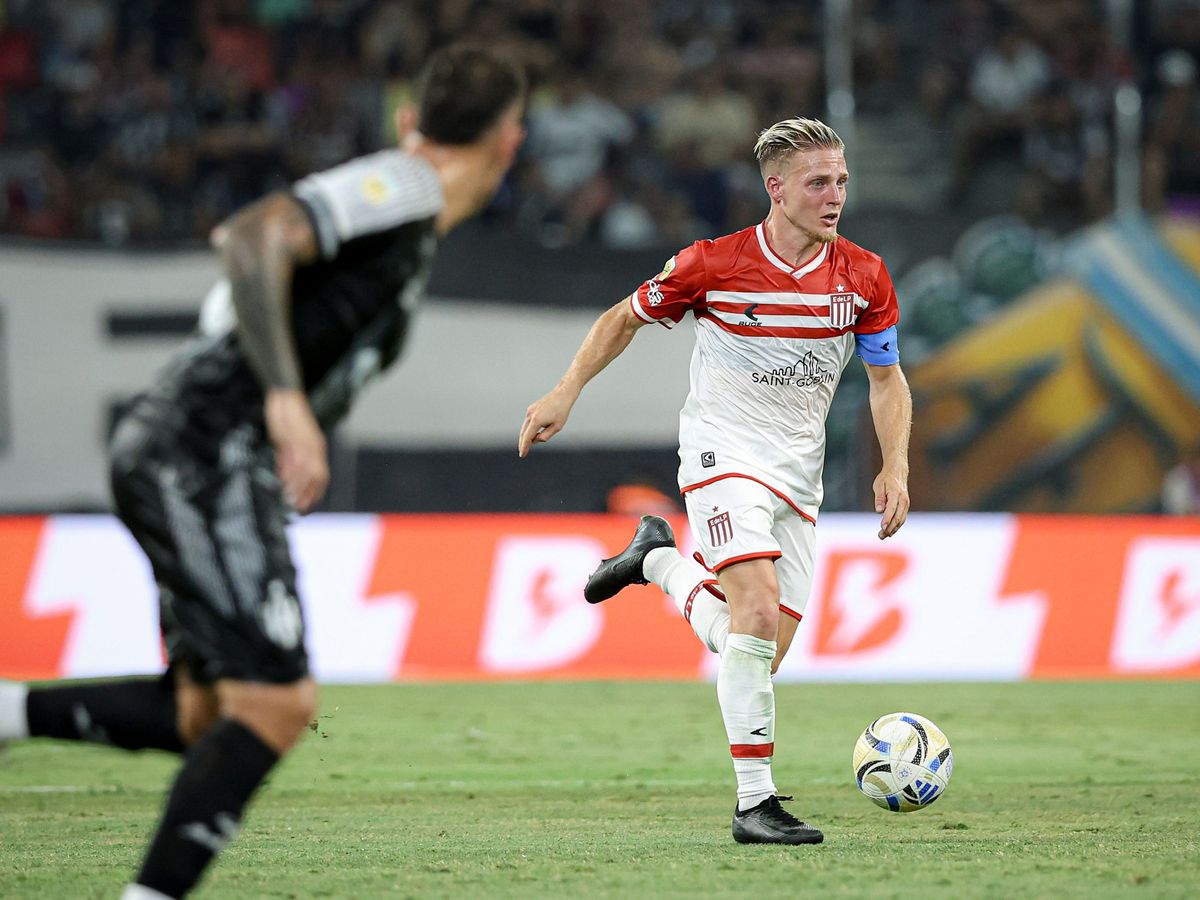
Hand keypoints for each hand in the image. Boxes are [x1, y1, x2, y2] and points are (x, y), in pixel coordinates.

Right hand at [264, 389, 328, 512]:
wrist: (286, 396)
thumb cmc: (288, 418)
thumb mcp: (289, 442)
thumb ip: (288, 459)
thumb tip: (286, 477)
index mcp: (316, 448)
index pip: (321, 475)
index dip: (315, 492)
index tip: (308, 505)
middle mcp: (314, 447)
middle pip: (316, 476)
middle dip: (308, 494)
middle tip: (299, 507)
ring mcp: (304, 443)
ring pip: (306, 470)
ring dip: (299, 487)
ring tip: (291, 500)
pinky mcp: (291, 438)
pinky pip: (294, 459)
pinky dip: (290, 473)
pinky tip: (286, 482)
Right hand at [518, 387, 576, 457]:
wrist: (562, 394)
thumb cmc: (561, 411)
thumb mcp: (557, 427)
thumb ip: (545, 436)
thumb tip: (535, 440)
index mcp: (536, 420)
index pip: (527, 437)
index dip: (524, 447)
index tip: (522, 454)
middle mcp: (530, 415)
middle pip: (523, 433)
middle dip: (523, 443)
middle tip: (523, 452)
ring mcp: (530, 411)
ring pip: (525, 427)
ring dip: (527, 436)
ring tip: (530, 444)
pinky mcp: (531, 408)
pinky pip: (528, 421)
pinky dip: (529, 428)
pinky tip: (535, 432)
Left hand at [872, 468, 909, 539]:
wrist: (898, 472)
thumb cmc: (886, 479)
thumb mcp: (878, 485)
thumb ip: (879, 498)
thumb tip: (879, 511)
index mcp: (896, 494)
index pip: (891, 509)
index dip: (887, 519)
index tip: (882, 527)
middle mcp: (903, 500)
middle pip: (897, 517)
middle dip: (890, 528)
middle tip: (880, 536)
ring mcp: (906, 504)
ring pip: (901, 520)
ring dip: (893, 529)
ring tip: (883, 536)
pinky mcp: (905, 506)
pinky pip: (902, 518)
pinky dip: (897, 526)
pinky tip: (890, 532)